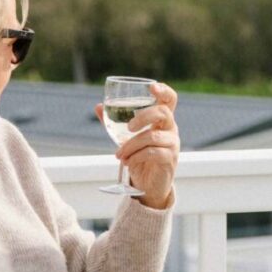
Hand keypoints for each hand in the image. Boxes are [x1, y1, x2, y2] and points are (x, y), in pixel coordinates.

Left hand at [97, 81, 179, 209]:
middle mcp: (170, 128)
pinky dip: (136, 157)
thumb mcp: (125, 138)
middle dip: (143, 117)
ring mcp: (172, 144)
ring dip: (131, 145)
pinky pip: (152, 153)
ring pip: (152, 137)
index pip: (170, 99)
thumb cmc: (140, 157)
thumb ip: (114, 122)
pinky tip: (128, 162)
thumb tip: (98, 106)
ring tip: (119, 155)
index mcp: (162, 120)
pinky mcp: (169, 159)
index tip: (152, 86)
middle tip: (128, 127)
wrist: (148, 185)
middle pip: (163, 112)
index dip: (163, 90)